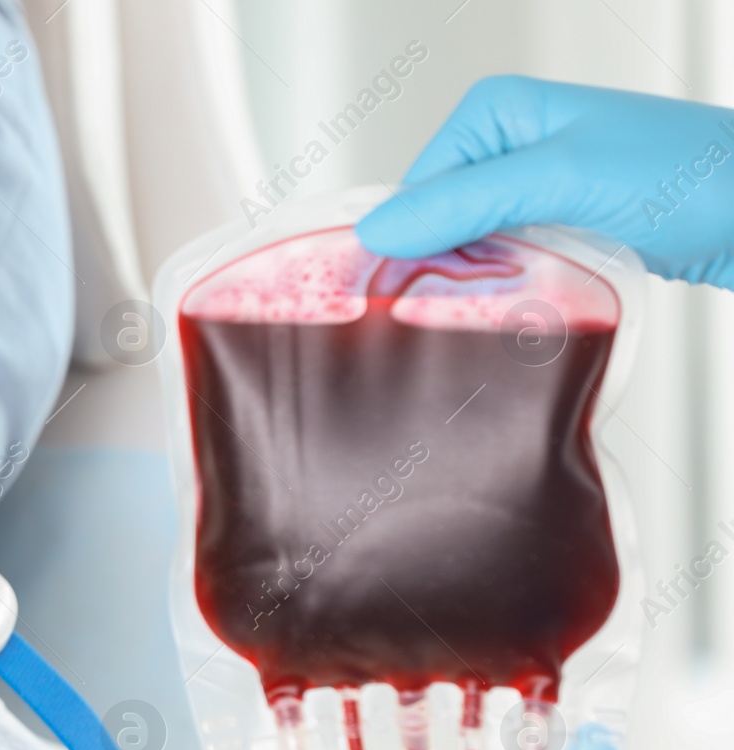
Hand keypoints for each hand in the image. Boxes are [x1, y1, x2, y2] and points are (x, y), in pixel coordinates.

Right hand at [356, 76, 733, 287]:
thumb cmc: (692, 178)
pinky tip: (525, 314)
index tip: (403, 297)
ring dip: (480, 291)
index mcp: (495, 113)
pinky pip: (512, 272)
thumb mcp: (563, 179)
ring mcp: (539, 192)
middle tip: (457, 313)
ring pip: (471, 255)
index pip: (411, 193)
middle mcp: (511, 147)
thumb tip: (377, 230)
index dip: (406, 247)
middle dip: (442, 272)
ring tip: (496, 315)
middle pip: (435, 227)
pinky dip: (512, 298)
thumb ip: (466, 202)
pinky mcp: (565, 232)